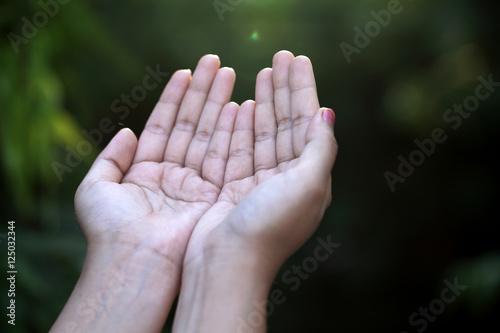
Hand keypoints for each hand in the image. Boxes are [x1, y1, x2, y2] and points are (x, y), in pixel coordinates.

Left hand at [76, 55, 235, 264]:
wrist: (134, 263)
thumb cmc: (109, 229)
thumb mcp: (95, 188)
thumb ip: (110, 157)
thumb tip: (127, 130)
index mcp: (144, 172)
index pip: (163, 125)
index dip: (173, 98)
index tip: (186, 72)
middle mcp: (172, 175)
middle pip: (189, 125)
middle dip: (202, 93)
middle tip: (216, 63)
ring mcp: (194, 185)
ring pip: (208, 135)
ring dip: (218, 104)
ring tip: (230, 74)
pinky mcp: (213, 196)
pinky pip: (223, 157)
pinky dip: (229, 131)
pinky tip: (238, 106)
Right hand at [173, 51, 336, 332]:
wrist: (227, 265)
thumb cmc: (269, 228)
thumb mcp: (307, 185)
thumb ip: (319, 147)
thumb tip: (326, 113)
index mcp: (309, 178)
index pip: (307, 123)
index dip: (303, 90)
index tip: (297, 61)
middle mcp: (287, 180)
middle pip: (286, 124)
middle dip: (283, 90)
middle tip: (279, 57)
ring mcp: (259, 183)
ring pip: (263, 133)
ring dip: (264, 103)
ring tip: (261, 73)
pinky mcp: (234, 188)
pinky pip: (239, 149)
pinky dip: (241, 126)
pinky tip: (241, 105)